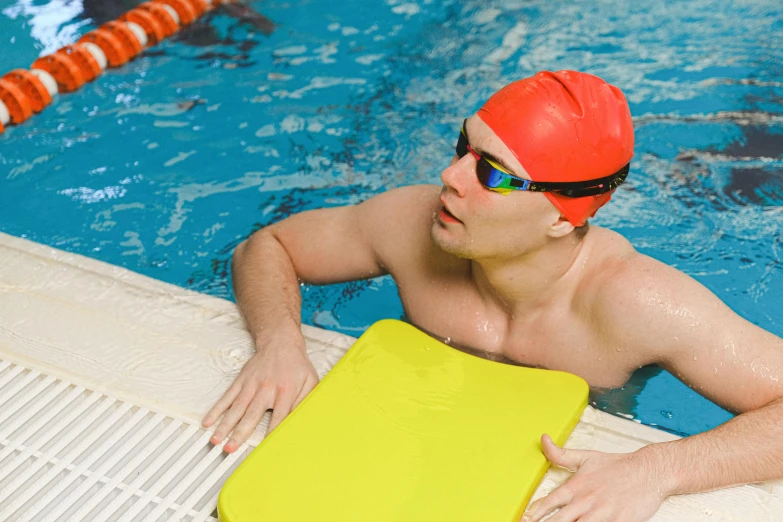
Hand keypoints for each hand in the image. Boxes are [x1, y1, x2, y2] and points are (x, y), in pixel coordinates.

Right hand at [202, 339, 318, 452]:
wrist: (280, 342)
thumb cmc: (296, 365)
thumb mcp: (310, 381)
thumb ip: (306, 402)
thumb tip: (302, 421)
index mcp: (285, 391)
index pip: (279, 416)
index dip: (272, 432)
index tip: (264, 447)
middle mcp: (266, 389)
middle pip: (252, 414)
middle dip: (240, 433)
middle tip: (231, 448)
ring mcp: (251, 385)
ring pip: (236, 408)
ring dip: (225, 425)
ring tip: (216, 440)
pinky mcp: (241, 381)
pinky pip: (227, 397)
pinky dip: (217, 410)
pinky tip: (208, 421)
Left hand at [522, 434, 669, 521]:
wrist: (649, 471)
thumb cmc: (617, 466)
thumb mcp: (586, 457)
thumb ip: (561, 453)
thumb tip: (543, 439)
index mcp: (576, 486)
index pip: (549, 502)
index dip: (534, 513)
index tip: (524, 518)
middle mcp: (586, 501)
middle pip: (559, 520)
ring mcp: (602, 513)